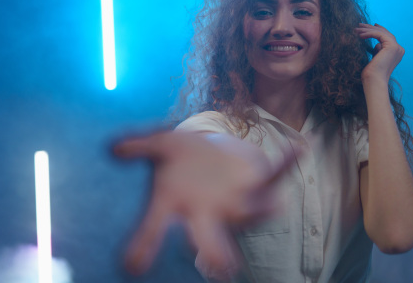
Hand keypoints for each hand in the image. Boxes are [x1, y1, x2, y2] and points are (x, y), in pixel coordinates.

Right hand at [113, 130, 296, 276]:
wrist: (211, 154)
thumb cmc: (182, 156)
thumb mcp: (161, 144)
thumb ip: (139, 146)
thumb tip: (113, 147)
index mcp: (176, 206)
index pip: (154, 231)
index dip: (144, 246)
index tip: (132, 265)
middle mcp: (208, 214)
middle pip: (210, 240)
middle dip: (216, 253)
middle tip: (220, 268)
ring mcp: (236, 203)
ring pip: (249, 214)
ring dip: (258, 211)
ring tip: (273, 205)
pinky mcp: (259, 185)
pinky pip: (275, 176)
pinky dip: (286, 163)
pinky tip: (300, 148)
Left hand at [355, 23, 404, 82]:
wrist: (374, 81)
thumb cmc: (372, 74)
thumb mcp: (376, 58)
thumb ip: (378, 50)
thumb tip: (377, 44)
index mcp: (397, 52)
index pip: (387, 36)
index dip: (378, 30)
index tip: (367, 25)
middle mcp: (399, 49)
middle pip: (384, 33)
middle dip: (371, 28)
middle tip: (359, 24)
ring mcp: (397, 47)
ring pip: (381, 32)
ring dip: (367, 29)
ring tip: (356, 29)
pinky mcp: (392, 46)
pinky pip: (379, 35)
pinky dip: (369, 33)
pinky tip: (360, 35)